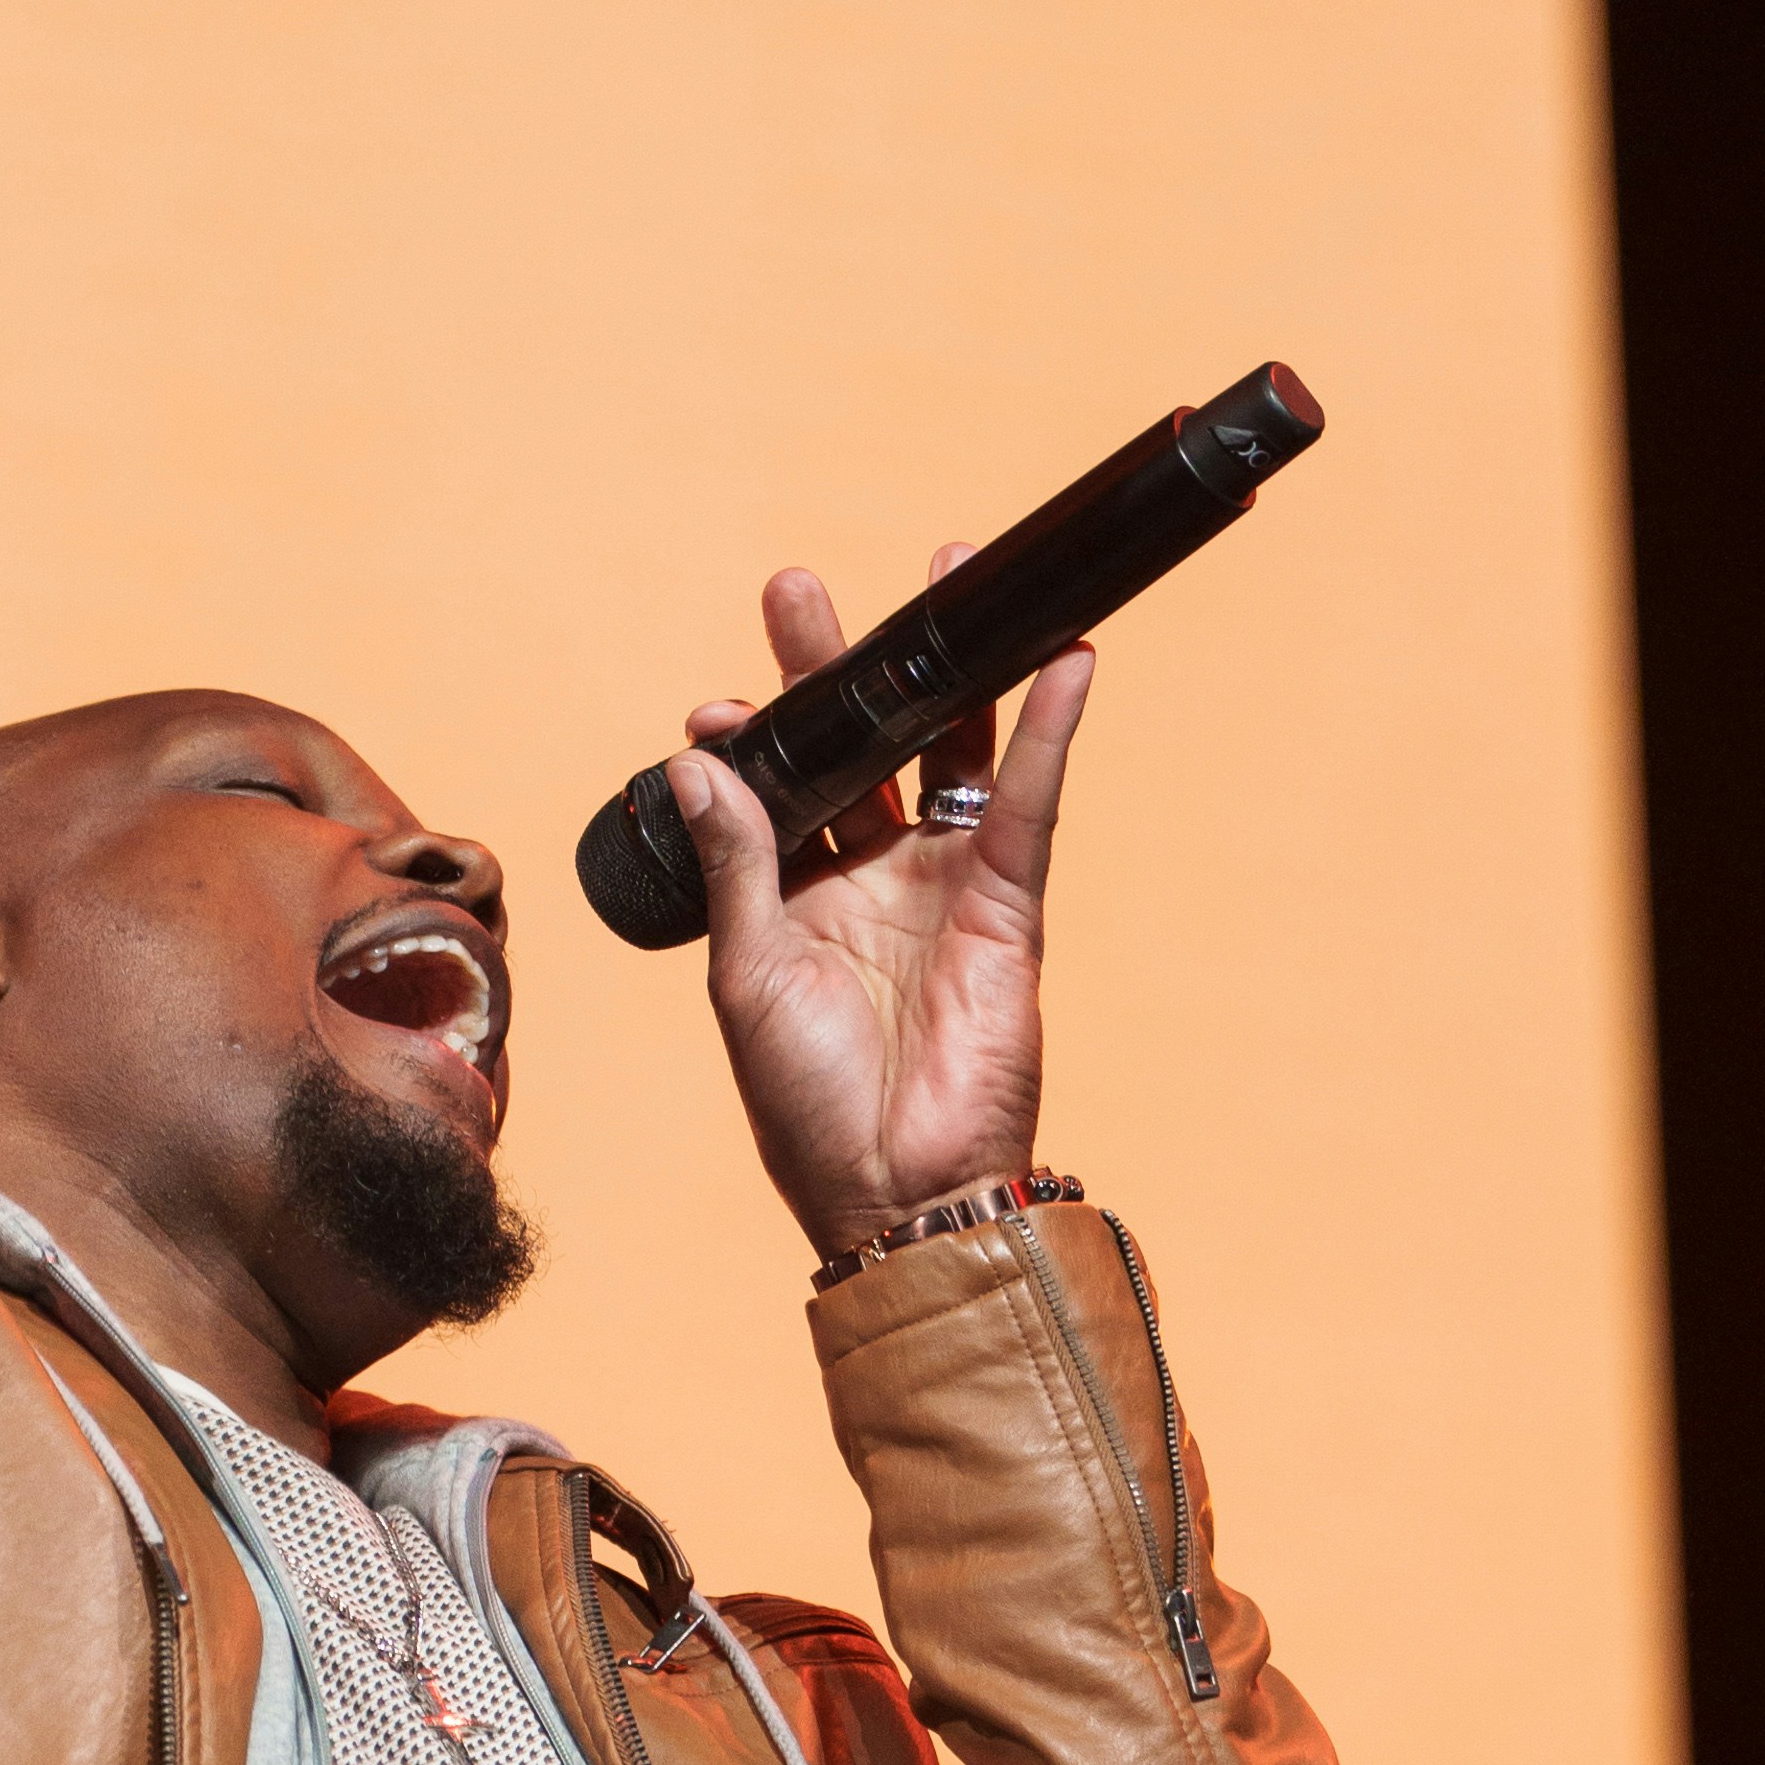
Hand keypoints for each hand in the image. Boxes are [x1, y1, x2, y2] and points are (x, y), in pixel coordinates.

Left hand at [668, 555, 1089, 1259]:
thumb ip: (737, 862)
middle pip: (860, 747)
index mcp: (793, 900)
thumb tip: (701, 760)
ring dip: (951, 668)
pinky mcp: (1008, 905)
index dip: (755, 739)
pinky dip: (1048, 730)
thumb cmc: (809, 1106)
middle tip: (801, 586)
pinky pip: (1029, 803)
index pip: (777, 791)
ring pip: (951, 752)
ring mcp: (943, 886)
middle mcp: (871, 879)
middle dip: (838, 667)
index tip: (720, 705)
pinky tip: (1063, 659)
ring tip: (950, 573)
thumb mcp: (748, 974)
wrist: (896, 1190)